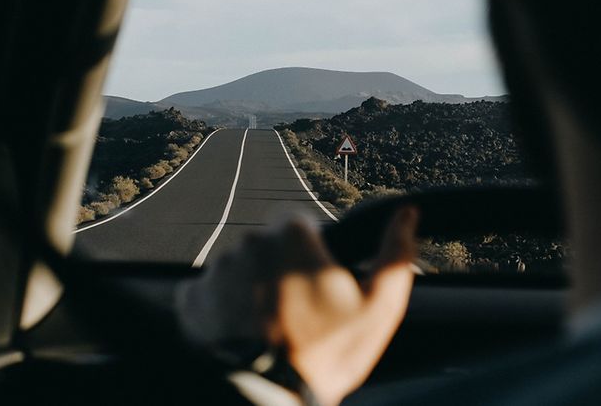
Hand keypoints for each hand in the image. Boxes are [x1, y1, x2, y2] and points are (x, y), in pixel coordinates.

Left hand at [176, 207, 418, 405]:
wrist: (268, 401)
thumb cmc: (326, 355)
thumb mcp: (379, 309)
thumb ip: (396, 254)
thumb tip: (408, 213)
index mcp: (291, 234)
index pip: (300, 225)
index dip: (312, 254)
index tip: (317, 286)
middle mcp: (249, 242)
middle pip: (269, 246)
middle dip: (281, 270)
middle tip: (295, 312)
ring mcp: (216, 270)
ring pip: (240, 269)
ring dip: (252, 289)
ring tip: (267, 328)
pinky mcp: (192, 298)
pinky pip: (210, 293)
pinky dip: (223, 309)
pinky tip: (241, 334)